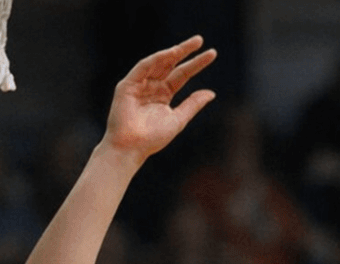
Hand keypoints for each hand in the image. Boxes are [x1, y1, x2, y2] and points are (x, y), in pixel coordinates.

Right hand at [103, 36, 217, 161]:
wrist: (132, 148)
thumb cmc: (153, 138)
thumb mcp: (178, 119)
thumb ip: (193, 104)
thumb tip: (211, 93)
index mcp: (164, 94)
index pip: (182, 74)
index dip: (196, 64)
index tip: (212, 54)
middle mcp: (152, 86)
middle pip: (171, 65)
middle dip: (185, 52)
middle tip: (200, 40)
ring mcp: (139, 84)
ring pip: (158, 63)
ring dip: (172, 53)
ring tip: (188, 45)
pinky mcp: (127, 85)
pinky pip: (143, 68)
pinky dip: (156, 60)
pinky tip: (170, 53)